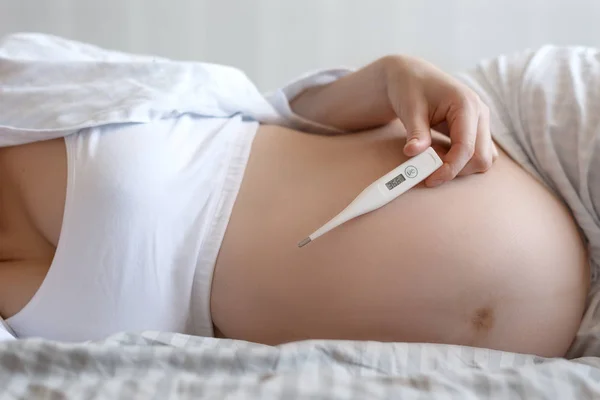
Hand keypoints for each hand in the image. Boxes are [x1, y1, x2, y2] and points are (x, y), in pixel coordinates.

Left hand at [382, 55, 497, 186]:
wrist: (412, 76)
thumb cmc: (410, 88)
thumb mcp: (410, 109)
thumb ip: (416, 132)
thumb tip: (413, 154)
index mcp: (466, 104)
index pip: (466, 148)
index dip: (449, 168)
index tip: (429, 179)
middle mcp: (480, 113)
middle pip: (481, 158)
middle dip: (456, 170)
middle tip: (427, 169)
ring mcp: (481, 122)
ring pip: (484, 158)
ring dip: (459, 166)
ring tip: (432, 156)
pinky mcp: (476, 130)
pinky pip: (477, 154)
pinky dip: (460, 161)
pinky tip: (439, 153)